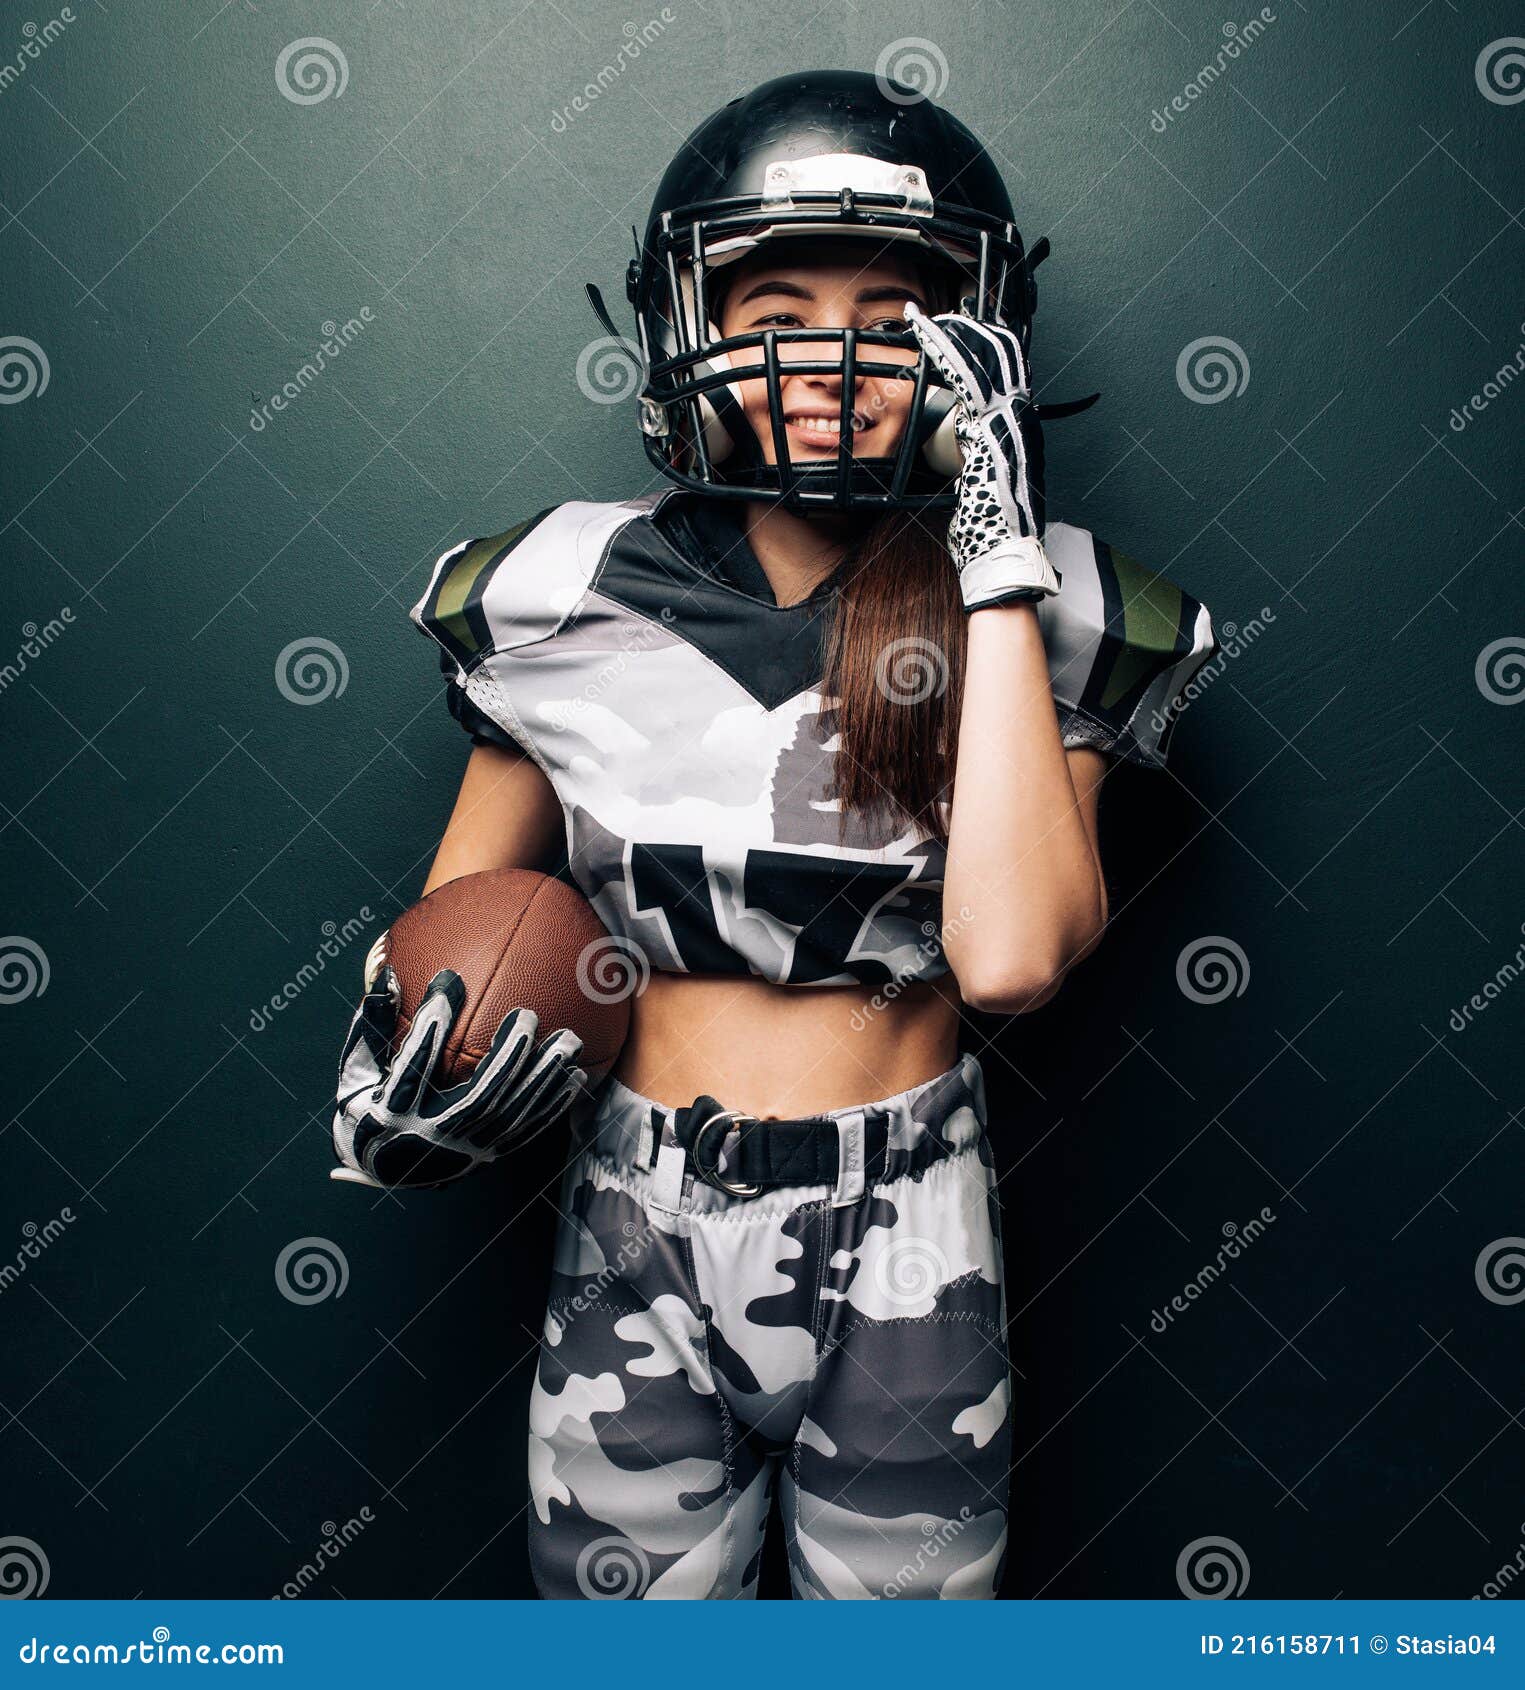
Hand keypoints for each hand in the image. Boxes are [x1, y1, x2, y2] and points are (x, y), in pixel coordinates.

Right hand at [329, 966, 587, 1189]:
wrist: (375, 1168)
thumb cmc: (364, 1102)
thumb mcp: (355, 1068)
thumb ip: (370, 1025)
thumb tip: (388, 975)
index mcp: (389, 1115)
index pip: (412, 1066)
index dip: (430, 1025)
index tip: (449, 979)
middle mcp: (428, 1139)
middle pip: (477, 1099)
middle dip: (508, 1057)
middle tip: (528, 1015)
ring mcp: (462, 1152)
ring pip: (510, 1116)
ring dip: (542, 1079)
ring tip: (569, 1041)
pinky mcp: (484, 1157)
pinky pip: (524, 1132)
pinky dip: (551, 1106)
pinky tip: (575, 1077)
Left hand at [903, 302, 1057, 608]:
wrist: (1004, 554)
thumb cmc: (992, 533)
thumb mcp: (984, 490)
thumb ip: (975, 466)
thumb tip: (961, 460)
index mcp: (1016, 431)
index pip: (1000, 378)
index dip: (980, 353)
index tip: (958, 337)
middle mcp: (1016, 420)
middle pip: (997, 359)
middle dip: (968, 333)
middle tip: (939, 317)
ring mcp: (1005, 422)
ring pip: (981, 361)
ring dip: (953, 335)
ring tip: (928, 318)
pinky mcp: (987, 429)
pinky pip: (963, 379)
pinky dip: (944, 352)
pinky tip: (929, 335)